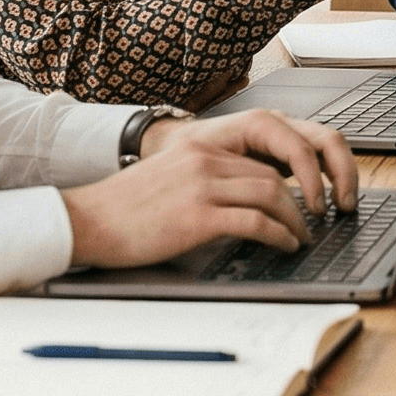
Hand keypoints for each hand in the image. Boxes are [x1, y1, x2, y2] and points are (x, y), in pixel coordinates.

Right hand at [62, 109, 357, 266]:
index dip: (284, 183)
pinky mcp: (199, 216)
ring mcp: (203, 187)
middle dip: (298, 201)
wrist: (85, 221)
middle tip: (309, 222)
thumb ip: (201, 182)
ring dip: (293, 220)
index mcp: (198, 149)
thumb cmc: (122, 210)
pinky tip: (284, 245)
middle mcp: (205, 161)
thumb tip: (237, 204)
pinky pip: (256, 223)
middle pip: (271, 176)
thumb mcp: (167, 181)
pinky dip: (278, 235)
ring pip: (271, 196)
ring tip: (300, 237)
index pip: (256, 161)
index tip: (297, 201)